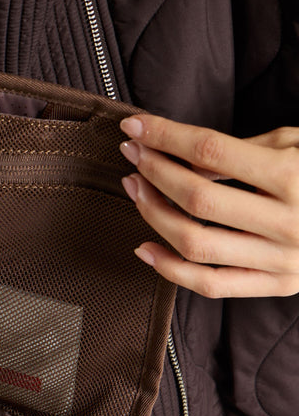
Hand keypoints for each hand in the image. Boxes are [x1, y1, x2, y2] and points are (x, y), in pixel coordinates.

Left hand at [118, 114, 298, 297]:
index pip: (211, 152)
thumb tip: (183, 162)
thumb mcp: (295, 145)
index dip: (166, 138)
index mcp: (294, 175)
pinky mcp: (276, 286)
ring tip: (136, 192)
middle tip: (132, 158)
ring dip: (155, 216)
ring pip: (196, 243)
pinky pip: (210, 285)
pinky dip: (169, 269)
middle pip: (198, 198)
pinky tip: (144, 247)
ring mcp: (281, 259)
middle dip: (155, 174)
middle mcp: (287, 220)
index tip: (136, 129)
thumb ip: (242, 152)